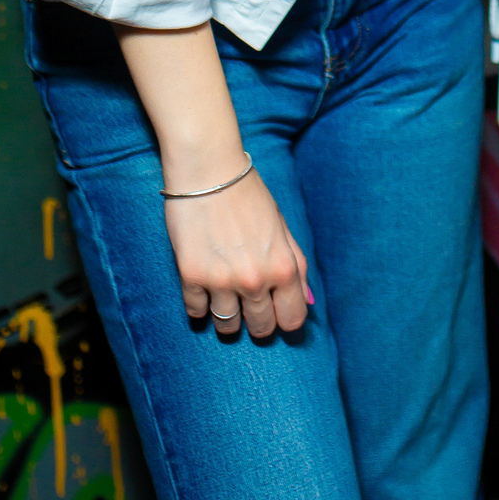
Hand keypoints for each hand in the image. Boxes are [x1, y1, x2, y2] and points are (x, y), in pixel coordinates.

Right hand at [164, 164, 310, 340]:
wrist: (209, 171)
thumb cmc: (249, 195)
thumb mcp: (282, 227)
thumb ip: (296, 265)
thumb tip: (307, 301)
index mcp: (283, 267)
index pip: (292, 320)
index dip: (285, 319)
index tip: (276, 313)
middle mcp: (255, 280)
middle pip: (261, 328)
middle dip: (258, 321)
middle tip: (250, 306)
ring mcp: (221, 281)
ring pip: (227, 326)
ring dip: (228, 317)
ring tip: (225, 297)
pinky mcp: (191, 277)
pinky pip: (196, 312)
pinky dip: (200, 306)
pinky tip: (204, 288)